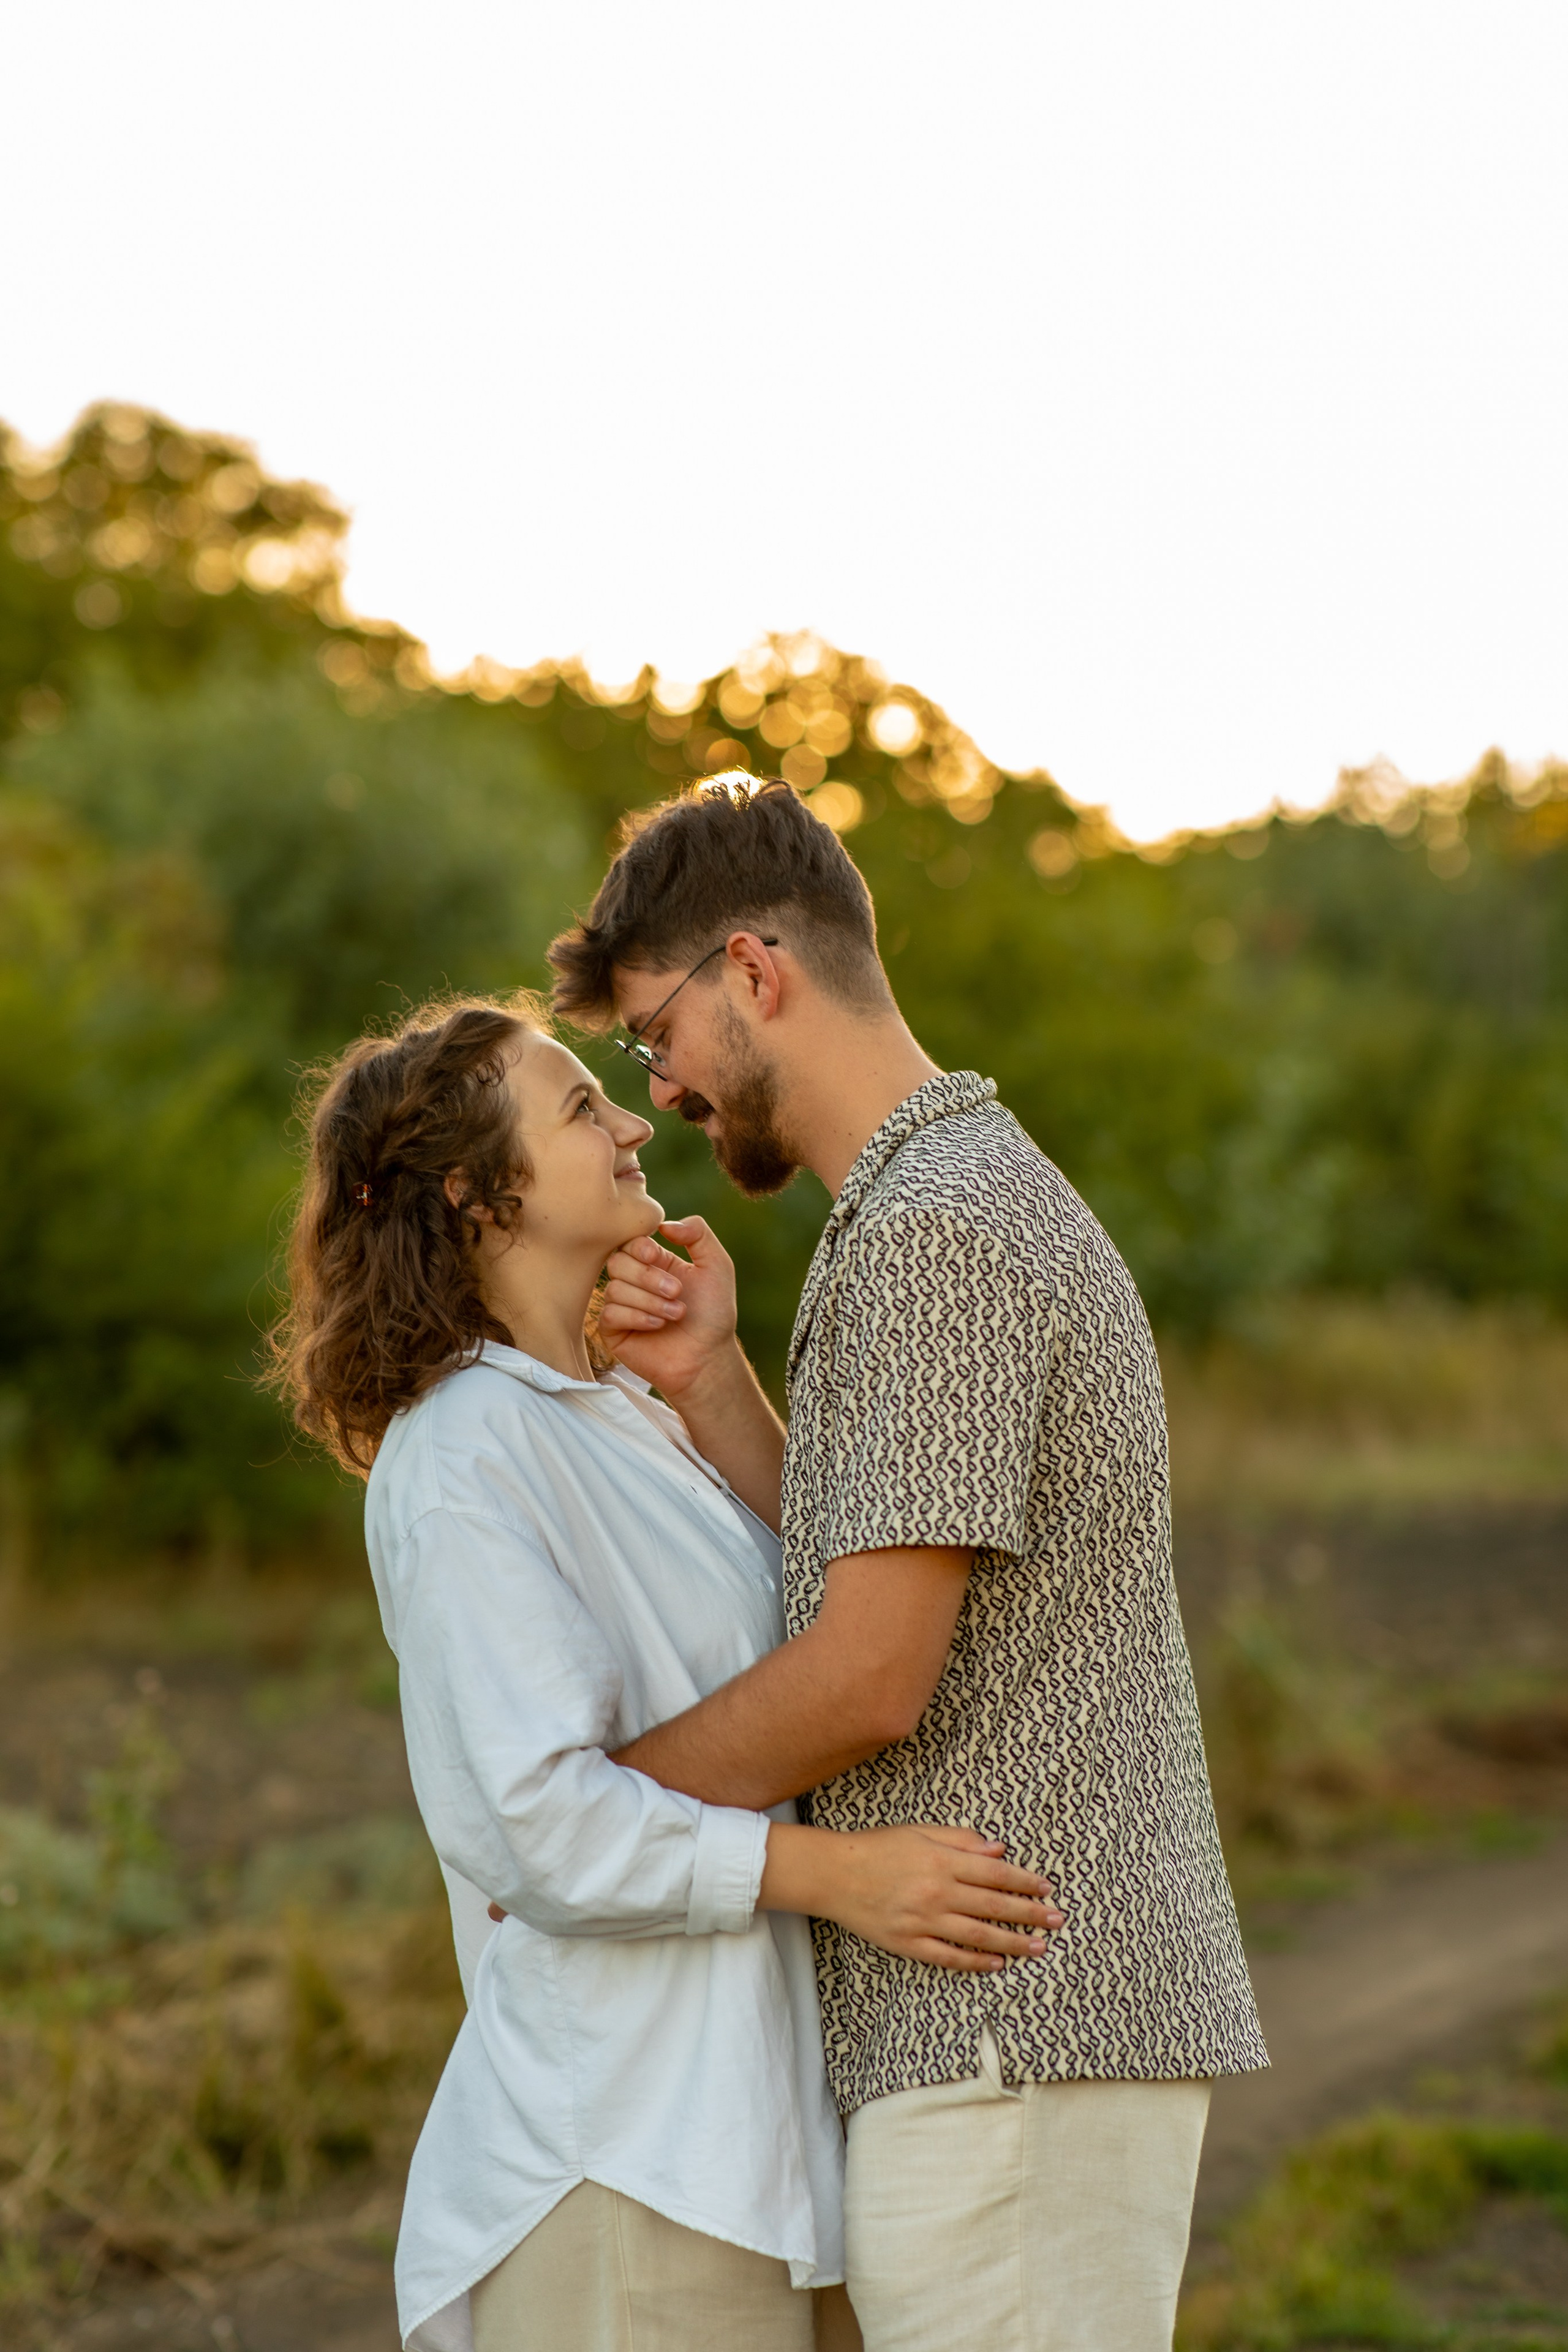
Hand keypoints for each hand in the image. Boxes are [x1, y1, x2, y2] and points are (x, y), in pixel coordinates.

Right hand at [599, 1217, 737, 1399]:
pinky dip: (636, 1317)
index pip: (630, 1241)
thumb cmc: (714, 1314)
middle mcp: (635, 1281)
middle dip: (648, 1276)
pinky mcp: (614, 1331)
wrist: (709, 1358)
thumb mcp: (717, 1266)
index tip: (654, 1254)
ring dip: (649, 1301)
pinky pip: (610, 1314)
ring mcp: (623, 1306)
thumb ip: (698, 1234)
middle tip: (677, 1292)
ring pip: (614, 1289)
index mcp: (655, 1262)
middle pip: (617, 1262)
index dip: (638, 1245)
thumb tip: (664, 1225)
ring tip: (676, 1314)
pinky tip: (658, 1326)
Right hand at [768, 1823, 1064, 1973]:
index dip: (1024, 1881)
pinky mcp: (908, 1943)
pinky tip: (996, 1963)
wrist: (834, 1874)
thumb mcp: (920, 1832)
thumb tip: (999, 1849)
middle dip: (1029, 1915)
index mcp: (941, 1862)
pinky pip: (948, 1957)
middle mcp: (936, 1893)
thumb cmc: (878, 1848)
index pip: (995, 1873)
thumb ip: (961, 1840)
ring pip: (977, 1936)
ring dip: (1012, 1943)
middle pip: (993, 1906)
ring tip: (1038, 1948)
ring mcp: (922, 1921)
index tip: (1047, 1889)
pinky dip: (975, 1962)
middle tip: (1057, 1921)